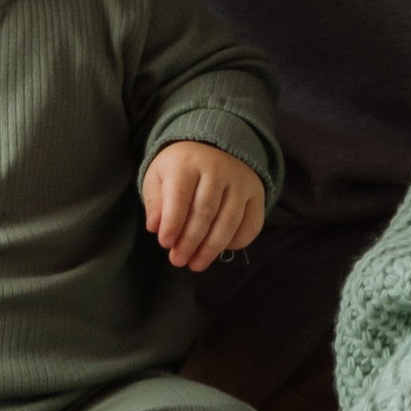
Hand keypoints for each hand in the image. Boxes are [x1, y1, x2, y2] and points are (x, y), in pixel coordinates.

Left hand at [143, 143, 267, 273]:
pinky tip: (220, 249)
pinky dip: (237, 242)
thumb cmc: (180, 169)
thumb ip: (154, 202)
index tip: (165, 243)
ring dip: (211, 248)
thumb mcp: (158, 177)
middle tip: (178, 260)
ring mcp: (240, 181)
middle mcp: (218, 169)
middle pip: (205, 212)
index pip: (180, 196)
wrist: (213, 146)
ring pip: (229, 220)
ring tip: (196, 264)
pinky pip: (251, 223)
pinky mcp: (256, 193)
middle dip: (190, 241)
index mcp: (188, 163)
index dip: (172, 223)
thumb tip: (154, 227)